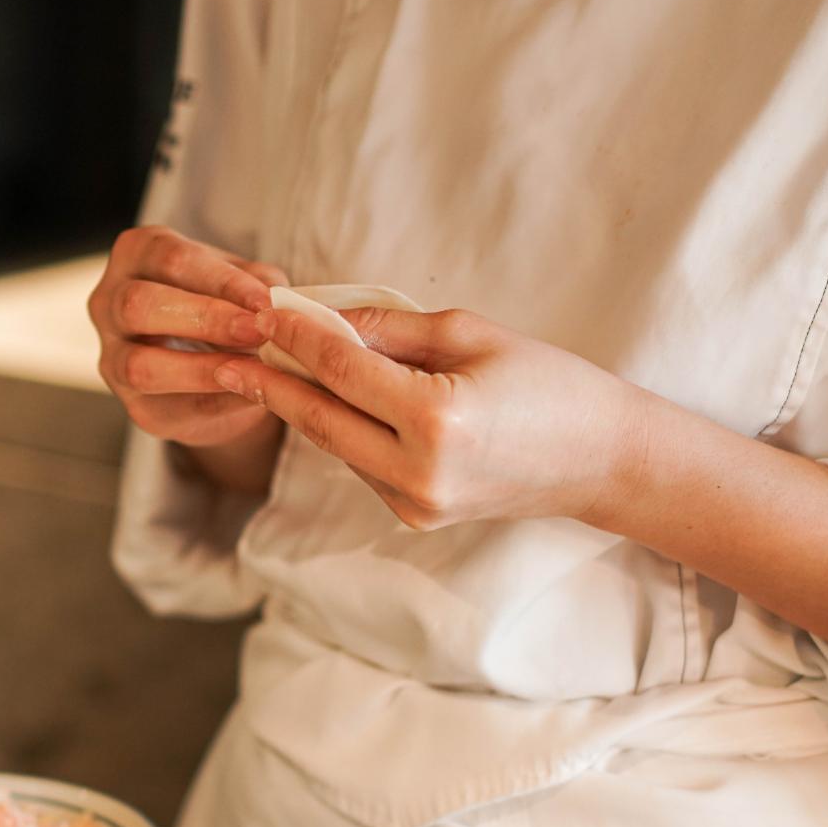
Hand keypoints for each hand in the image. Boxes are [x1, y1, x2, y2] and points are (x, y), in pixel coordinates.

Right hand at [88, 226, 288, 447]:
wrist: (216, 369)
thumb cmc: (224, 307)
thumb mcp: (242, 284)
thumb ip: (257, 285)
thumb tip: (276, 301)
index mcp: (136, 255)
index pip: (171, 259)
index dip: (221, 280)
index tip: (265, 301)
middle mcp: (109, 302)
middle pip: (139, 305)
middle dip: (204, 318)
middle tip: (255, 331)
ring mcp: (112, 357)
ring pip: (140, 365)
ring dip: (201, 369)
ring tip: (251, 369)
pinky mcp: (134, 406)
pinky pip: (167, 407)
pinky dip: (213, 402)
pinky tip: (247, 396)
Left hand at [210, 305, 646, 529]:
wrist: (600, 460)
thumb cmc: (549, 384)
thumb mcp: (470, 334)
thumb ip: (388, 329)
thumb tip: (322, 318)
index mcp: (435, 420)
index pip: (343, 369)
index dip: (299, 336)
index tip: (264, 309)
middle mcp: (417, 472)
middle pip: (321, 419)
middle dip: (271, 383)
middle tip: (226, 354)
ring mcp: (413, 503)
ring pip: (337, 444)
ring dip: (304, 406)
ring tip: (265, 369)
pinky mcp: (414, 517)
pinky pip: (361, 464)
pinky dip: (342, 429)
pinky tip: (325, 401)